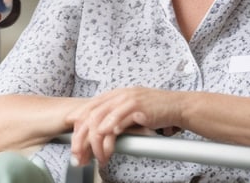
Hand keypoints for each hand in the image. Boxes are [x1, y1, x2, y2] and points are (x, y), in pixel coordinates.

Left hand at [65, 87, 183, 165]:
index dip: (78, 121)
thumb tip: (102, 130)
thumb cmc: (155, 110)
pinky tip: (108, 144)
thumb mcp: (131, 108)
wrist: (176, 106)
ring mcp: (127, 100)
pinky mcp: (137, 108)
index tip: (72, 135)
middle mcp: (118, 95)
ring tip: (98, 156)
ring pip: (101, 120)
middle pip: (91, 114)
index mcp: (115, 94)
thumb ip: (116, 114)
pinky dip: (111, 133)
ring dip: (97, 142)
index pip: (90, 107)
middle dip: (82, 136)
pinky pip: (119, 121)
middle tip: (79, 152)